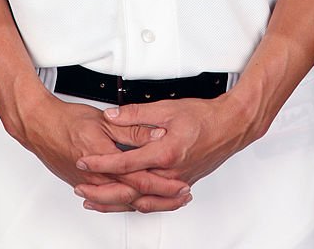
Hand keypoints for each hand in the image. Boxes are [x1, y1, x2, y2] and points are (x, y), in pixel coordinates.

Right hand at [15, 91, 192, 212]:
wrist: (40, 126)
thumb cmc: (68, 120)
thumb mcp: (104, 119)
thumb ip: (132, 129)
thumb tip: (156, 135)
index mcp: (105, 160)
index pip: (139, 179)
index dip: (162, 184)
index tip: (180, 184)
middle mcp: (97, 178)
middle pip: (134, 197)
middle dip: (160, 199)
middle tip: (180, 197)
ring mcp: (90, 185)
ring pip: (122, 202)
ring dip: (147, 203)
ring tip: (167, 201)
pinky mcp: (84, 186)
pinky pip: (109, 201)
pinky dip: (126, 204)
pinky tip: (136, 204)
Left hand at [74, 94, 254, 212]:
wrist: (231, 126)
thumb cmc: (204, 116)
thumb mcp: (167, 108)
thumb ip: (137, 114)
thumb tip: (112, 116)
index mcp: (165, 152)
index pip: (125, 163)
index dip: (100, 162)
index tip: (83, 160)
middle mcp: (171, 173)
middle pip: (130, 190)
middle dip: (102, 191)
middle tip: (81, 189)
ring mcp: (178, 182)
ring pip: (142, 201)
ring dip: (117, 203)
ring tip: (96, 203)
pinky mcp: (183, 184)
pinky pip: (157, 201)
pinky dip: (139, 205)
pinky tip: (129, 205)